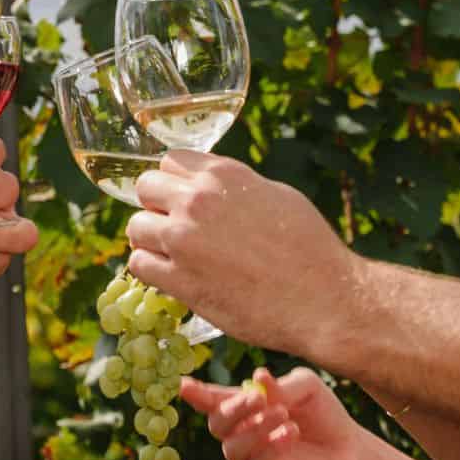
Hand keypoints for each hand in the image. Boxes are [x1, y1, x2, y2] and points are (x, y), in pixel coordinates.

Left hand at [125, 150, 355, 355]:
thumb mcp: (276, 196)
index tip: (181, 198)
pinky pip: (139, 264)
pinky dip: (150, 270)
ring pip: (136, 227)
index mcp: (223, 175)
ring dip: (150, 240)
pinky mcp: (180, 280)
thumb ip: (235, 186)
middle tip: (174, 227)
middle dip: (157, 205)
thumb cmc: (309, 248)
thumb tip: (211, 186)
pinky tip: (170, 276)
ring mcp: (184, 240)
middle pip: (146, 188)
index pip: (170, 160)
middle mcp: (197, 201)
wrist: (324, 299)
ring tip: (171, 255)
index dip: (175, 180)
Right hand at [184, 368, 373, 459]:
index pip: (215, 400)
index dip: (198, 393)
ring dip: (255, 428)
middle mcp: (243, 433)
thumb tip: (257, 378)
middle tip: (257, 400)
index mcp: (245, 407)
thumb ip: (282, 385)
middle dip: (233, 410)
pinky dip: (271, 446)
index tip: (184, 384)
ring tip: (284, 416)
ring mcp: (253, 458)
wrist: (352, 450)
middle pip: (217, 424)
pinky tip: (291, 433)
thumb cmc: (324, 415)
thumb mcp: (307, 388)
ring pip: (232, 447)